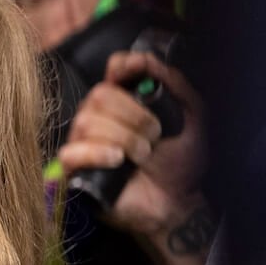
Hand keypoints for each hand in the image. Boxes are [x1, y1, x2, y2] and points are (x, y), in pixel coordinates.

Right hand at [59, 51, 205, 240]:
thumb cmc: (182, 164)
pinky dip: (97, 152)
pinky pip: (72, 151)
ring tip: (143, 156)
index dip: (123, 66)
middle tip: (154, 136)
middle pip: (99, 94)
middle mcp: (100, 116)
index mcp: (125, 101)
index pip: (113, 68)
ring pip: (87, 122)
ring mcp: (85, 141)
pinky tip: (117, 160)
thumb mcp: (193, 121)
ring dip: (124, 138)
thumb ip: (176, 87)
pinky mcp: (76, 169)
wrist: (177, 203)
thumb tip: (151, 60)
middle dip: (133, 115)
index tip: (140, 73)